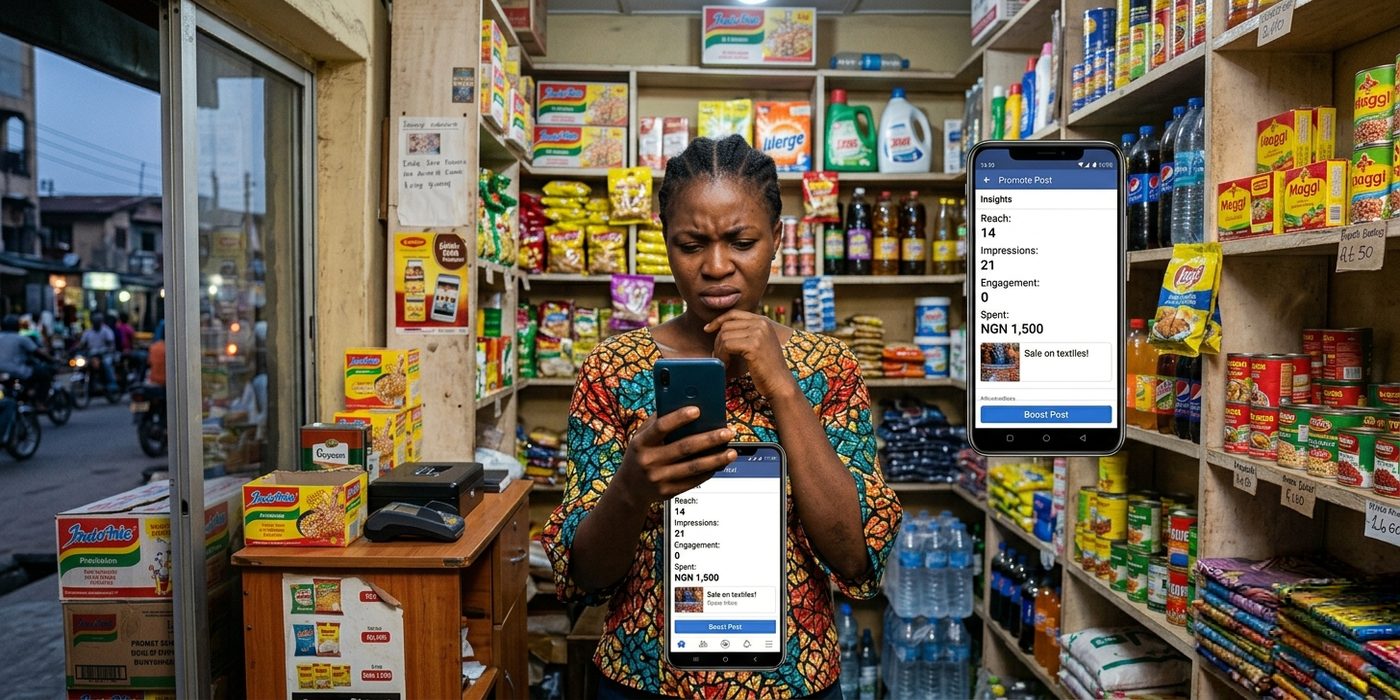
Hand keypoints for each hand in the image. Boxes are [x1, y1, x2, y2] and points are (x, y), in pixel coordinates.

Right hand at [617, 406, 736, 504]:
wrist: (630, 488)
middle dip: (709, 439)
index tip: (698, 410)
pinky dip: (710, 471)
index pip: (660, 427)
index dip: (679, 418)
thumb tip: (684, 406)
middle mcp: (649, 461)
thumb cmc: (640, 455)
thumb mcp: (641, 437)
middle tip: (727, 432)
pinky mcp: (669, 492)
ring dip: (716, 459)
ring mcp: (659, 478)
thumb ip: (658, 422)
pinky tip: (720, 463)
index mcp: (641, 443)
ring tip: (731, 452)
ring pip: (693, 467)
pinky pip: (694, 480)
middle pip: (684, 447)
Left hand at [704, 311, 797, 399]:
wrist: (780, 383)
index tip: (707, 329)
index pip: (734, 314)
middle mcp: (762, 323)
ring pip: (724, 335)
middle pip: (726, 325)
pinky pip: (727, 345)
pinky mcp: (753, 345)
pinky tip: (727, 365)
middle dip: (718, 342)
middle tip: (720, 357)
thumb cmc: (766, 368)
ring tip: (725, 362)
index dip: (718, 320)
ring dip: (720, 351)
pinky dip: (722, 356)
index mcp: (763, 321)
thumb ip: (745, 333)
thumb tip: (718, 329)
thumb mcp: (758, 344)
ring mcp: (758, 333)